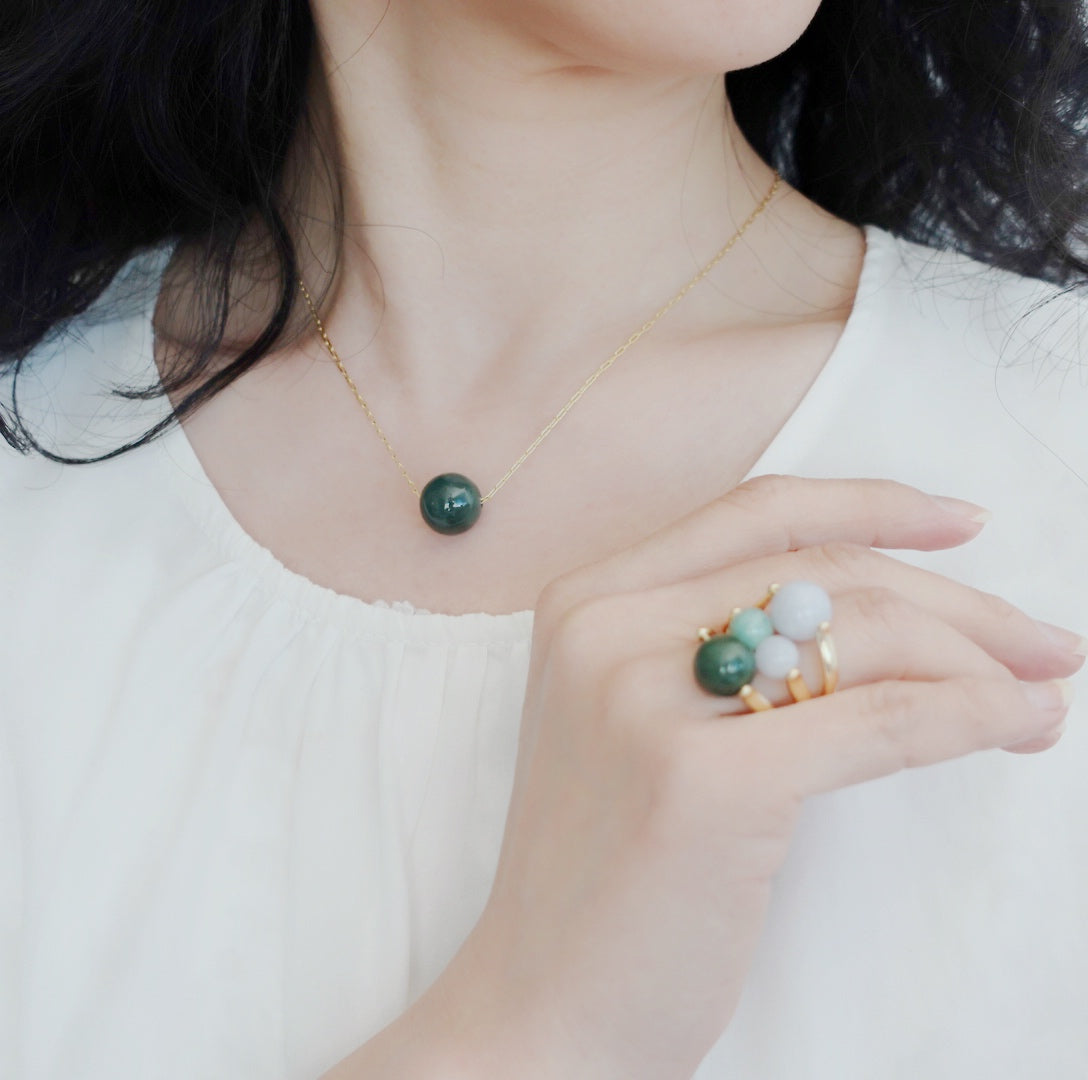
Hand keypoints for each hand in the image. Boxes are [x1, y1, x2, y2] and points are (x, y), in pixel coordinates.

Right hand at [417, 475, 1081, 1079]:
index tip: (963, 523)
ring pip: (860, 633)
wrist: (540, 1002)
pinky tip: (1018, 725)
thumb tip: (883, 619)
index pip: (756, 513)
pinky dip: (968, 716)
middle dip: (953, 598)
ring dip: (974, 658)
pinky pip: (879, 722)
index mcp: (585, 600)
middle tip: (1038, 639)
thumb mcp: (631, 722)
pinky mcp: (702, 781)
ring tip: (1037, 691)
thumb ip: (711, 650)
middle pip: (823, 570)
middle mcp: (606, 628)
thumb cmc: (601, 869)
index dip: (871, 504)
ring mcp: (645, 698)